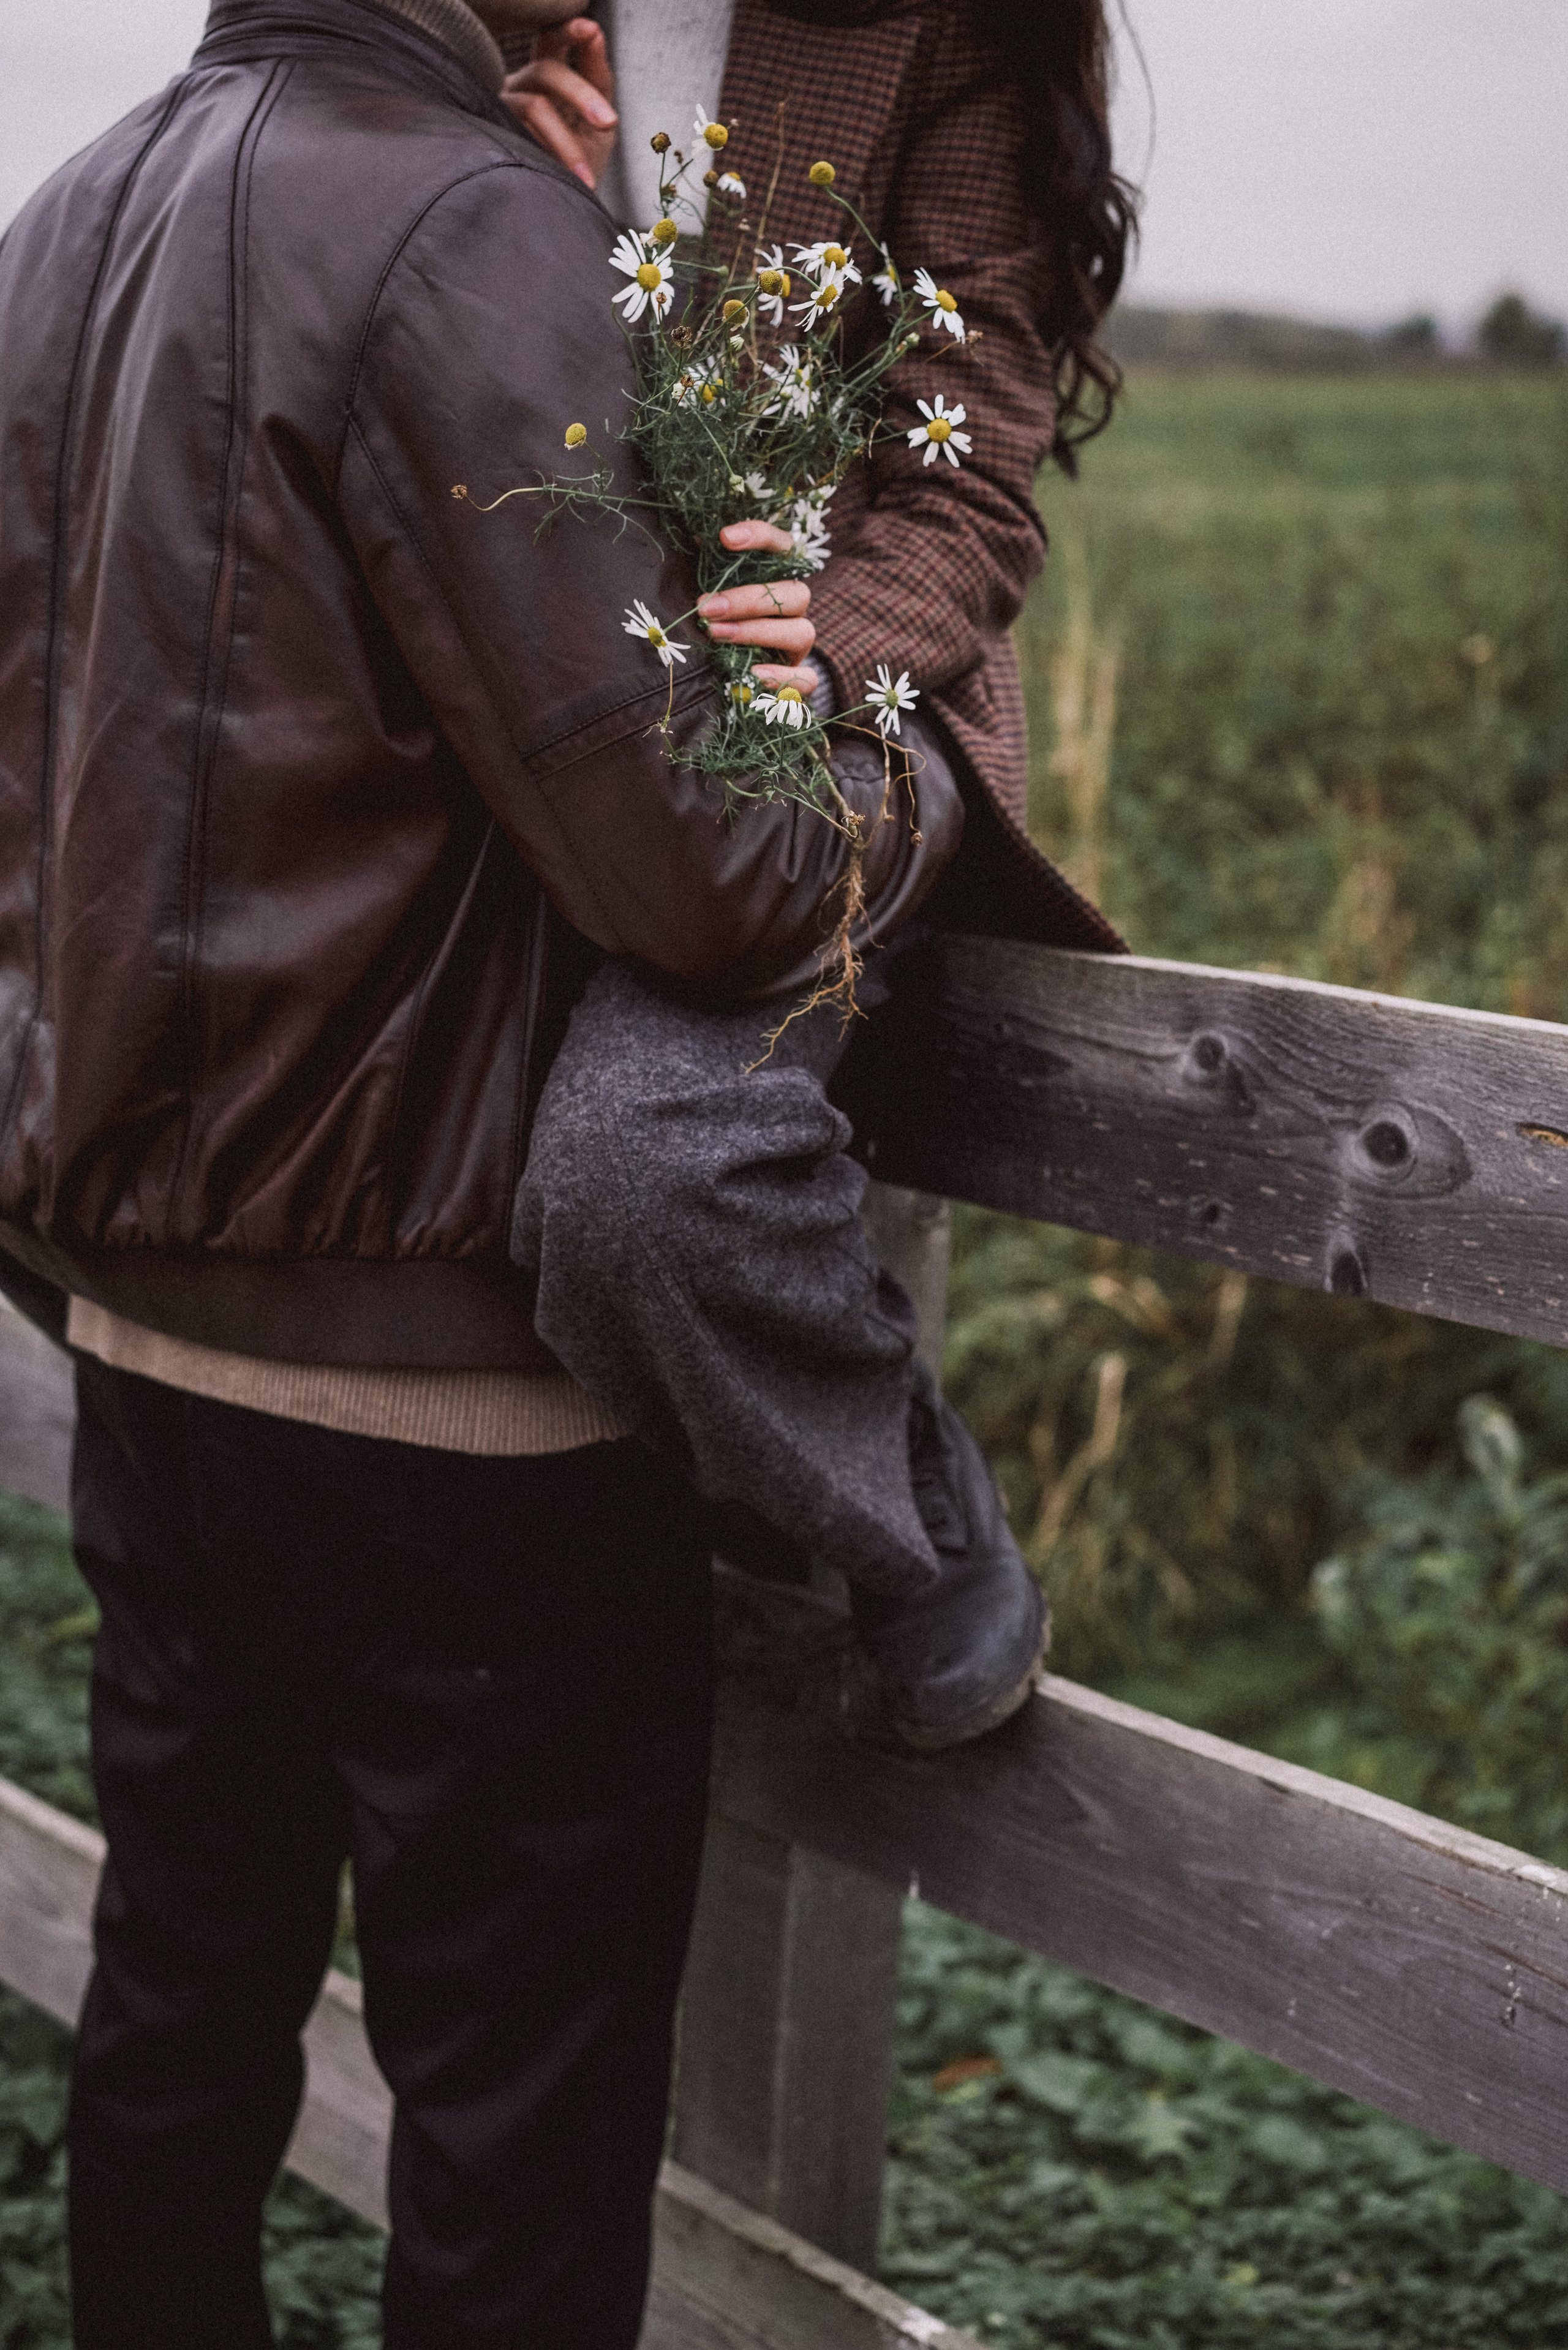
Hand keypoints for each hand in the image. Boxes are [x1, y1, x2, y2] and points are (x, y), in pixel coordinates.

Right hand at [501, 18, 616, 190]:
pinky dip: (548, 159)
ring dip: (565, 142)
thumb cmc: (581, 163)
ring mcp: (501, 110)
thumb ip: (599, 80)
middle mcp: (519, 86)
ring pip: (534, 106)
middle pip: (546, 71)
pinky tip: (567, 181)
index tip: (590, 30)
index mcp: (543, 76)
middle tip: (609, 123)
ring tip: (586, 177)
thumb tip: (595, 31)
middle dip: (581, 94)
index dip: (568, 32)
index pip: (551, 40)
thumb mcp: (598, 123)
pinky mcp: (492, 136)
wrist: (559, 211)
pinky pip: (518, 137)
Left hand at [699, 521, 818, 695]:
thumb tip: (695, 536)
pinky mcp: (799, 676)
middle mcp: (795, 606)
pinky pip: (806, 678)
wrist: (730, 667)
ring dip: (757, 633)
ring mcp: (799, 640)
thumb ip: (709, 566)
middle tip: (707, 607)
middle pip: (795, 593)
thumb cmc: (718, 616)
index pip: (782, 545)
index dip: (759, 536)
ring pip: (801, 631)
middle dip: (748, 600)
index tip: (724, 537)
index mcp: (779, 576)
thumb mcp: (712, 588)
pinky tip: (753, 675)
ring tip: (716, 635)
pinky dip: (782, 677)